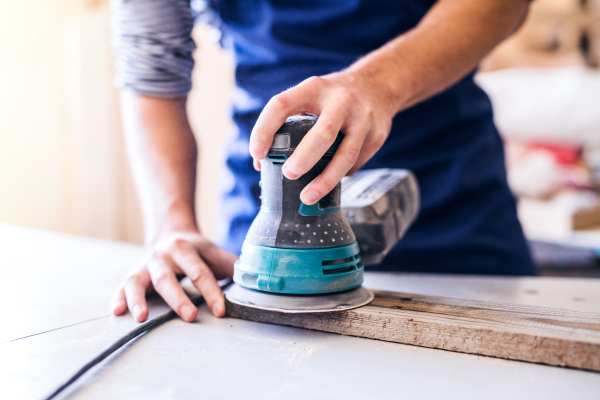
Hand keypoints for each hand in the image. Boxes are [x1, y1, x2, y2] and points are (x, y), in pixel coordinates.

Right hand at [112, 231, 236, 321]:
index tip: (220, 311)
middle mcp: (162, 255)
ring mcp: (145, 264)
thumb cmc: (197, 250)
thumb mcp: (213, 251)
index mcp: (185, 247)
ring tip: (141, 318)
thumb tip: (251, 278)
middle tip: (191, 316)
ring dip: (139, 299)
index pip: (200, 271)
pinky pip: (122, 286)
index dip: (211, 291)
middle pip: (168, 278)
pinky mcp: (133, 273)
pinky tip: (118, 312)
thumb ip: (230, 264)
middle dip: (179, 298)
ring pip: (138, 280)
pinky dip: (118, 298)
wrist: (171, 232)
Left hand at [249, 71, 395, 204]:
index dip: (265, 129)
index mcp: (314, 88)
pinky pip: (356, 162)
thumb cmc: (332, 98)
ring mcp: (363, 117)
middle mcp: (341, 100)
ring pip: (346, 154)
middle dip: (304, 158)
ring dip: (326, 179)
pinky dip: (341, 174)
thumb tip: (263, 165)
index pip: (283, 104)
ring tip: (307, 196)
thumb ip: (288, 122)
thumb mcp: (310, 96)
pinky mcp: (377, 135)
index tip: (256, 153)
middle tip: (289, 175)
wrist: (378, 85)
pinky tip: (332, 178)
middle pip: (324, 133)